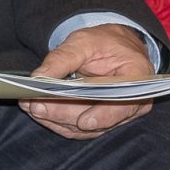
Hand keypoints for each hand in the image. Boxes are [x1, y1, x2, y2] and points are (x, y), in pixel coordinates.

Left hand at [21, 24, 154, 139]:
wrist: (114, 46)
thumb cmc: (103, 42)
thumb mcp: (84, 41)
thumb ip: (62, 58)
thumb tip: (38, 77)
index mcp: (138, 78)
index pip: (124, 103)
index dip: (104, 115)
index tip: (83, 121)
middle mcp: (133, 101)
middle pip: (100, 119)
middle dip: (65, 114)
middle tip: (36, 106)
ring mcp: (119, 114)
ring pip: (88, 129)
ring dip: (57, 120)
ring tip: (31, 108)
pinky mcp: (103, 119)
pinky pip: (82, 129)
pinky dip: (59, 122)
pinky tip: (40, 113)